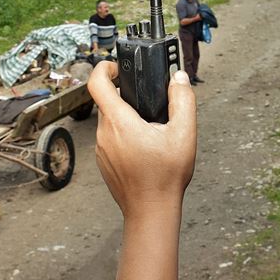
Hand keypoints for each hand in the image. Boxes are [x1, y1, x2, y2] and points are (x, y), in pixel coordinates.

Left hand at [88, 61, 196, 220]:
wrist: (151, 211)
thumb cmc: (165, 177)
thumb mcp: (184, 134)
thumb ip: (183, 100)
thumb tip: (179, 79)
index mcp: (119, 121)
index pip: (96, 83)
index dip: (104, 68)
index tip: (117, 68)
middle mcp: (104, 133)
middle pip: (107, 102)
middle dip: (125, 98)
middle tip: (147, 103)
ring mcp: (101, 150)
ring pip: (109, 122)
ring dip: (126, 119)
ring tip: (150, 129)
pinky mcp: (104, 162)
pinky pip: (110, 140)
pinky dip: (123, 137)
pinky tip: (144, 148)